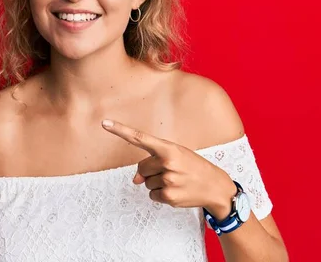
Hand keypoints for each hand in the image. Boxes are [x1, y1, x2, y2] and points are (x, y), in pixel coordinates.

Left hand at [101, 119, 234, 217]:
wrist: (215, 186)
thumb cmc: (192, 167)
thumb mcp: (176, 156)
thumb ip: (152, 162)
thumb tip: (135, 180)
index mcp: (168, 148)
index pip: (139, 137)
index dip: (120, 130)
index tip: (104, 123)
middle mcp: (167, 163)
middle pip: (141, 168)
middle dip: (151, 170)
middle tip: (171, 171)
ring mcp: (167, 181)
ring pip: (146, 182)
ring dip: (157, 182)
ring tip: (176, 180)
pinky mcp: (168, 197)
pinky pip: (151, 195)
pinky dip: (160, 194)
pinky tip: (175, 190)